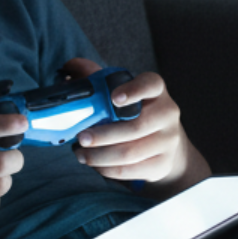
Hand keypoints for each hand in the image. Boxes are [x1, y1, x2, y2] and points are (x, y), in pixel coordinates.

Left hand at [64, 58, 209, 196]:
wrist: (165, 143)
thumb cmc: (134, 112)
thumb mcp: (121, 91)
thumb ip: (97, 78)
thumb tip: (69, 68)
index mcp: (156, 91)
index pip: (150, 84)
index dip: (133, 91)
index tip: (113, 98)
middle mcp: (167, 113)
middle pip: (135, 127)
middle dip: (103, 135)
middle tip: (80, 138)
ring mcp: (168, 141)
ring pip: (129, 153)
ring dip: (99, 156)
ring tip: (80, 154)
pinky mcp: (162, 164)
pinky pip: (130, 170)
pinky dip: (107, 169)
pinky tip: (94, 164)